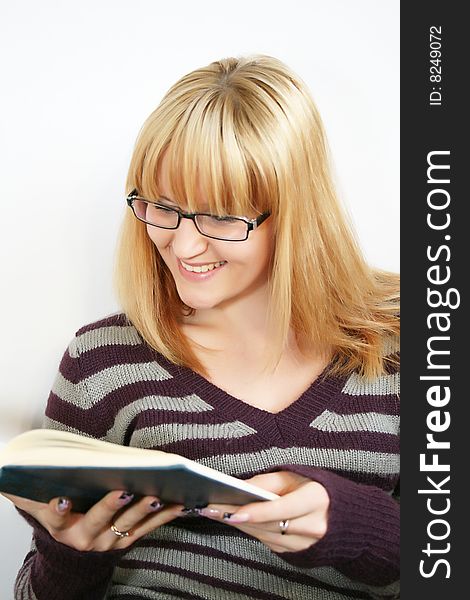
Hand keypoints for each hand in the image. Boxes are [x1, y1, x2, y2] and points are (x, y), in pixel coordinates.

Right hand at [3, 491, 182, 551]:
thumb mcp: (41, 508)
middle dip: (110, 505)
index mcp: (59, 526)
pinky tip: (178, 502)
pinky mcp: (127, 541)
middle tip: (124, 490)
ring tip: (156, 495)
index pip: (54, 517)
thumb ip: (28, 491)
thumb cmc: (61, 518)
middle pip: (97, 521)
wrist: (74, 555)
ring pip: (126, 525)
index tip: (60, 497)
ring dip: (143, 510)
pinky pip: (147, 529)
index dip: (57, 508)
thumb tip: (5, 470)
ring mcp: (107, 542)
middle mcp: (83, 538)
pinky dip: (163, 515)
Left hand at [200, 471, 329, 552]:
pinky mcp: (296, 552)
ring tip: (213, 512)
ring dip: (238, 524)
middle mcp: (313, 526)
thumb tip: (240, 488)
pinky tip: (232, 520)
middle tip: (210, 508)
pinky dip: (249, 530)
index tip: (233, 512)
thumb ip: (267, 483)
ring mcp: (305, 544)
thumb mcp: (295, 476)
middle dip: (238, 516)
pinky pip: (268, 542)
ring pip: (265, 536)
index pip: (281, 509)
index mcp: (315, 500)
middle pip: (268, 525)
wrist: (342, 516)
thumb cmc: (315, 488)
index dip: (257, 512)